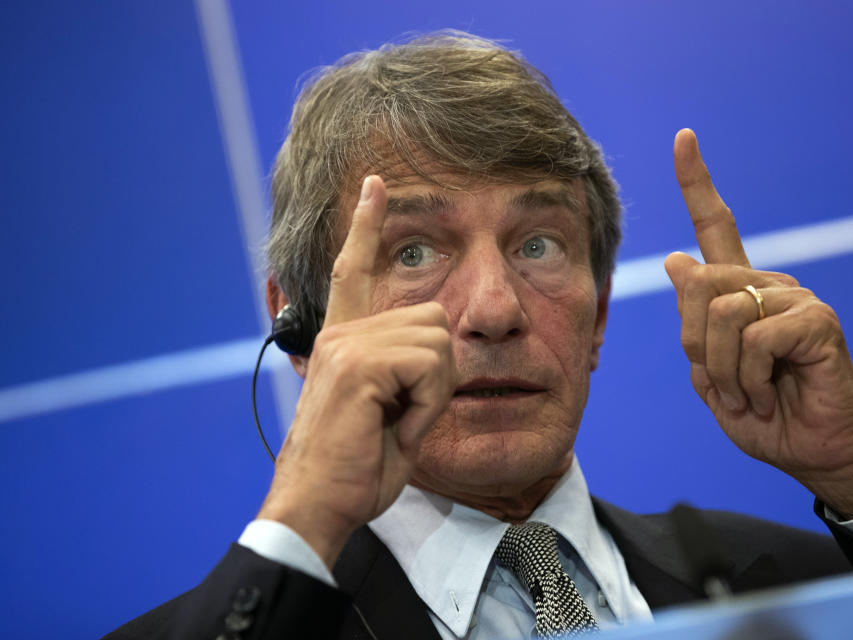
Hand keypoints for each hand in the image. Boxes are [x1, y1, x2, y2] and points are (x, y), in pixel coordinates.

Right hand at [258, 176, 454, 564]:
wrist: (319, 505)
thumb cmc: (355, 467)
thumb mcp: (387, 411)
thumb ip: (405, 370)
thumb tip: (436, 347)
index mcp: (343, 340)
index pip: (353, 270)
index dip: (365, 226)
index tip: (375, 186)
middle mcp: (340, 333)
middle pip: (434, 320)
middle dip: (438, 374)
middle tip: (405, 415)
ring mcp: (346, 345)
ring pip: (437, 341)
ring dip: (433, 392)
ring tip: (396, 423)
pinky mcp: (357, 364)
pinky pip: (429, 367)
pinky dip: (426, 406)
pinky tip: (395, 428)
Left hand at [664, 129, 852, 517]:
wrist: (809, 450)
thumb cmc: (761, 413)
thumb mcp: (709, 373)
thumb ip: (694, 321)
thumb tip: (678, 259)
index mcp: (738, 291)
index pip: (716, 226)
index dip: (696, 183)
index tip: (683, 137)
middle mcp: (768, 283)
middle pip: (698, 288)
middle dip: (697, 348)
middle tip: (726, 384)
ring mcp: (796, 296)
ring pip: (720, 313)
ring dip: (723, 370)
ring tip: (751, 393)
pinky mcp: (817, 319)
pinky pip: (754, 338)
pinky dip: (748, 378)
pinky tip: (770, 394)